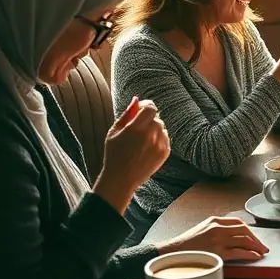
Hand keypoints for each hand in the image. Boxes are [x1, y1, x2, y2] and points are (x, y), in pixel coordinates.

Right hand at [94, 97, 170, 212]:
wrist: (121, 178)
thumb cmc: (114, 154)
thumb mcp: (114, 132)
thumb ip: (126, 114)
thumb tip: (136, 99)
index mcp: (136, 128)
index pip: (151, 107)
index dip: (146, 106)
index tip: (140, 110)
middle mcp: (150, 134)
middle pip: (156, 117)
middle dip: (148, 120)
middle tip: (137, 129)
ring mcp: (159, 144)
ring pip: (162, 128)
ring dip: (154, 130)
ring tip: (141, 141)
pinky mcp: (165, 152)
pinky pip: (166, 138)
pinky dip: (158, 139)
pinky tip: (146, 148)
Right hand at [156, 216, 269, 261]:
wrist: (172, 253)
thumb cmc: (186, 245)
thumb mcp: (202, 229)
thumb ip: (217, 229)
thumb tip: (233, 235)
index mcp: (215, 220)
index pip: (239, 222)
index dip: (250, 231)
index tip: (256, 237)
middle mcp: (218, 227)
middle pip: (245, 230)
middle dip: (257, 239)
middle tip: (263, 246)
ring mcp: (218, 239)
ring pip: (244, 240)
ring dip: (256, 247)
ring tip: (262, 252)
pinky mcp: (217, 252)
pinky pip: (239, 252)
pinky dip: (250, 254)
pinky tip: (255, 257)